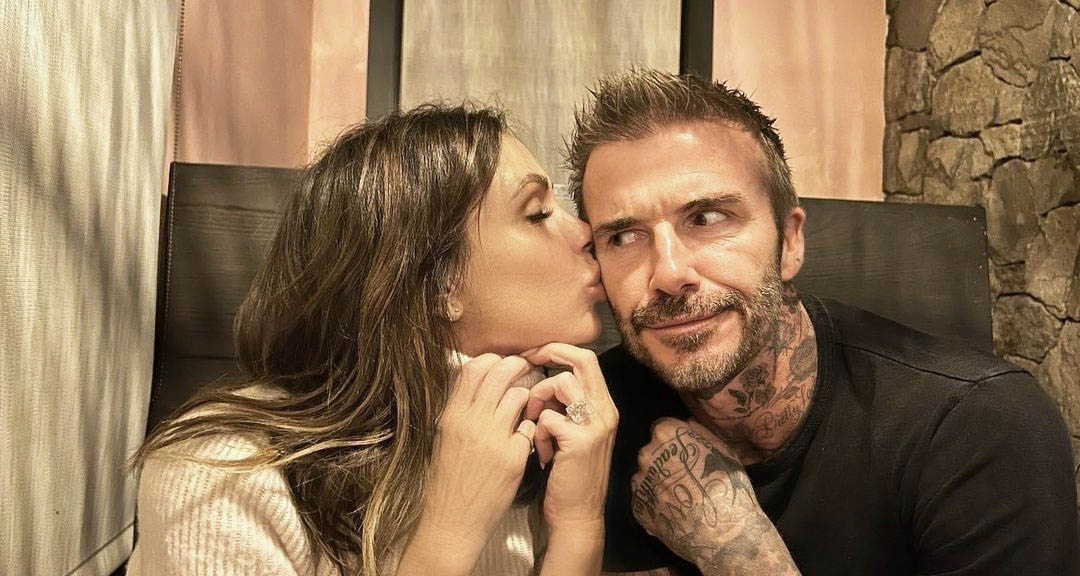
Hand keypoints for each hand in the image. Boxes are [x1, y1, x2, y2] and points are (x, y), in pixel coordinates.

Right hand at [401, 354, 535, 573]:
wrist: (453, 520)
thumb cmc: (448, 480)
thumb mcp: (444, 438)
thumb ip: (460, 410)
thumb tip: (477, 383)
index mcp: (452, 415)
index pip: (473, 368)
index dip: (491, 360)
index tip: (501, 363)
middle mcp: (471, 421)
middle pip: (500, 373)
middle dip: (516, 365)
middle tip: (524, 368)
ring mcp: (494, 438)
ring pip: (519, 395)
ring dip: (526, 395)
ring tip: (526, 404)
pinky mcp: (513, 457)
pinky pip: (529, 427)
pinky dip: (529, 427)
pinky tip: (525, 436)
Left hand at [523, 343, 617, 536]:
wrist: (576, 514)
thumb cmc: (566, 473)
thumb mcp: (572, 432)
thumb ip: (564, 406)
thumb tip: (538, 379)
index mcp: (603, 406)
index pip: (587, 359)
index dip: (557, 350)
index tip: (531, 355)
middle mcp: (605, 411)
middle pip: (582, 360)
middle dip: (549, 354)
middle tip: (525, 362)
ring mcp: (596, 425)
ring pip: (561, 383)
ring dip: (538, 400)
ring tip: (534, 424)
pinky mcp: (581, 442)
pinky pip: (548, 418)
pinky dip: (536, 433)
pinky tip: (540, 453)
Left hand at [630, 419, 798, 573]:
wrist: (724, 533)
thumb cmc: (728, 487)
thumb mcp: (723, 450)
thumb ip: (700, 432)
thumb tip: (687, 422)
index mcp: (666, 435)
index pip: (661, 428)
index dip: (674, 439)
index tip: (685, 452)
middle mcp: (646, 455)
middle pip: (651, 452)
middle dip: (663, 461)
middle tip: (684, 477)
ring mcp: (640, 483)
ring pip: (645, 476)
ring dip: (657, 483)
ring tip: (680, 497)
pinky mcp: (637, 509)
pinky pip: (643, 500)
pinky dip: (654, 504)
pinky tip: (673, 511)